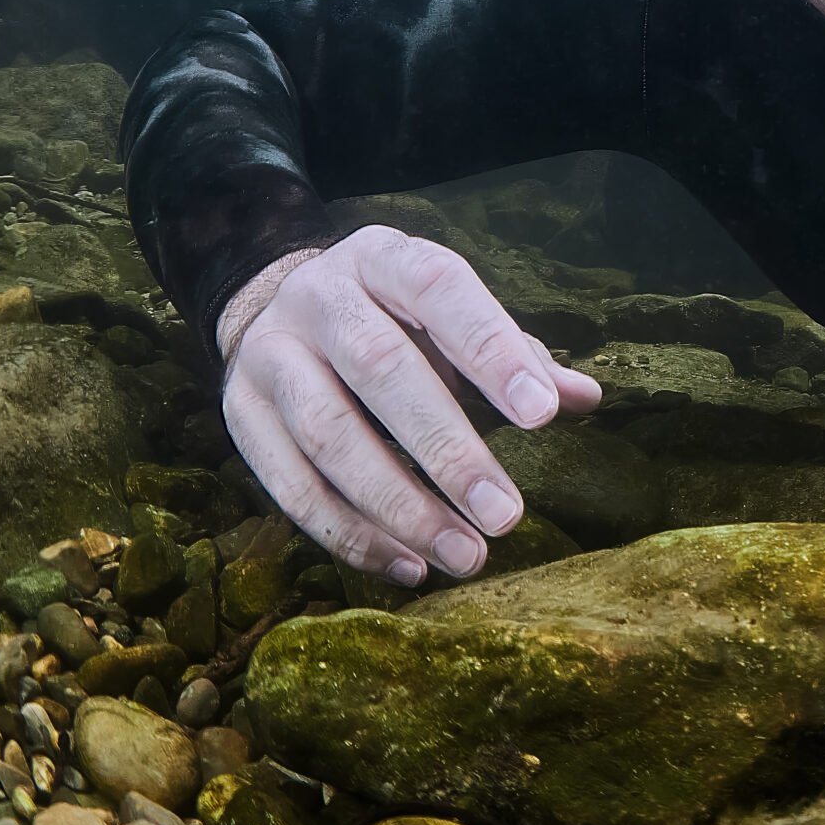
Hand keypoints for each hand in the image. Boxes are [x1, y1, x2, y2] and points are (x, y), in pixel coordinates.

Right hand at [218, 227, 602, 582]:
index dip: (492, 350)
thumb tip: (584, 397)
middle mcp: (318, 298)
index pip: (440, 291)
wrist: (277, 305)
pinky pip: (289, 485)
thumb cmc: (396, 319)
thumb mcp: (452, 317)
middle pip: (380, 368)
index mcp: (384, 258)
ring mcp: (269, 355)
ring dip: (400, 506)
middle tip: (506, 515)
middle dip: (448, 449)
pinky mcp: (239, 414)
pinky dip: (351, 534)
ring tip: (464, 555)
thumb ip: (518, 355)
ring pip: (328, 435)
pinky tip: (408, 566)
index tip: (543, 415)